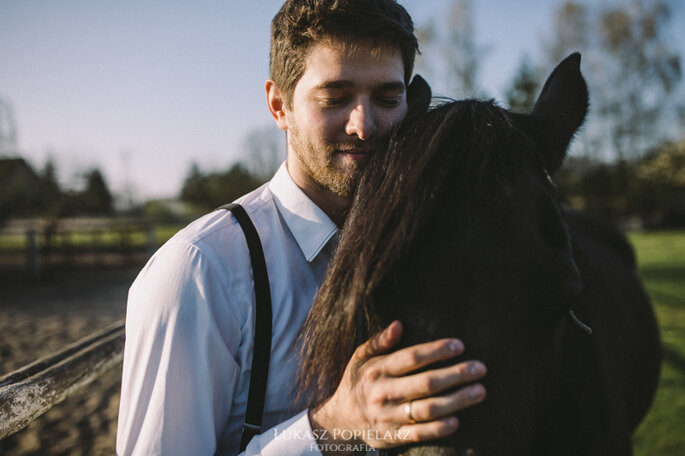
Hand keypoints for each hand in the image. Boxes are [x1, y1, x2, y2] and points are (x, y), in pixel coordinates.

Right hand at [309, 320, 485, 454]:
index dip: (436, 351)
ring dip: (456, 401)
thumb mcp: (360, 357)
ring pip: (426, 409)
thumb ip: (379, 341)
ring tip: (479, 391)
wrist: (339, 419)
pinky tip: (456, 421)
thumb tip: (398, 324)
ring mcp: (388, 416)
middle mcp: (383, 392)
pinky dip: (437, 429)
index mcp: (377, 369)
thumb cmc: (357, 382)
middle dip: (455, 375)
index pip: (411, 357)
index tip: (459, 345)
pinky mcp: (392, 437)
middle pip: (425, 383)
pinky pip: (418, 434)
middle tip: (480, 368)